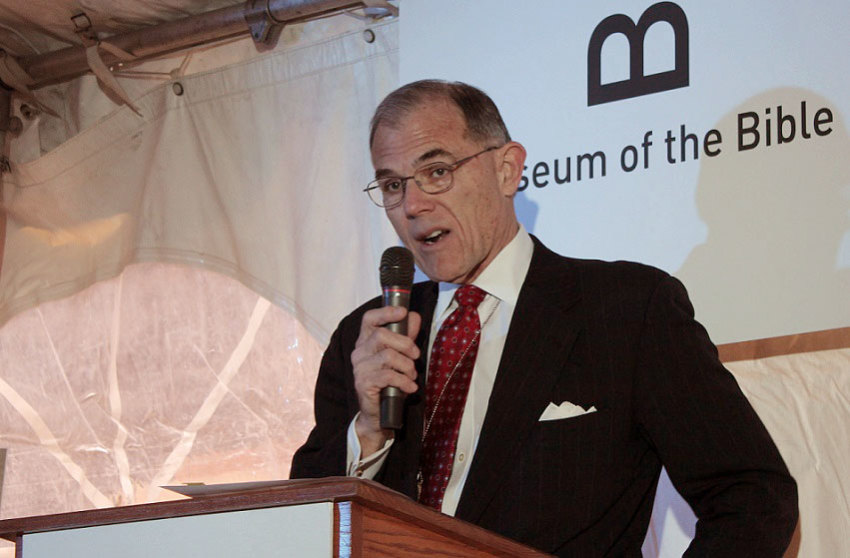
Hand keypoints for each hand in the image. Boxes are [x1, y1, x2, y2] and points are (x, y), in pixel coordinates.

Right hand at [351, 305, 421, 457]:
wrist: (379, 414)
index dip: (385, 312)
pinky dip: (404, 381)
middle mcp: (359, 352)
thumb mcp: (400, 357)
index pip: (369, 319)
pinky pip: (388, 375)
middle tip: (416, 356)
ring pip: (388, 356)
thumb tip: (414, 316)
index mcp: (366, 341)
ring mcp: (359, 368)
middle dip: (406, 344)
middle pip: (382, 336)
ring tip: (412, 376)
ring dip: (407, 366)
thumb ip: (406, 336)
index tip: (403, 312)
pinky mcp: (363, 383)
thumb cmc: (390, 383)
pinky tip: (410, 388)